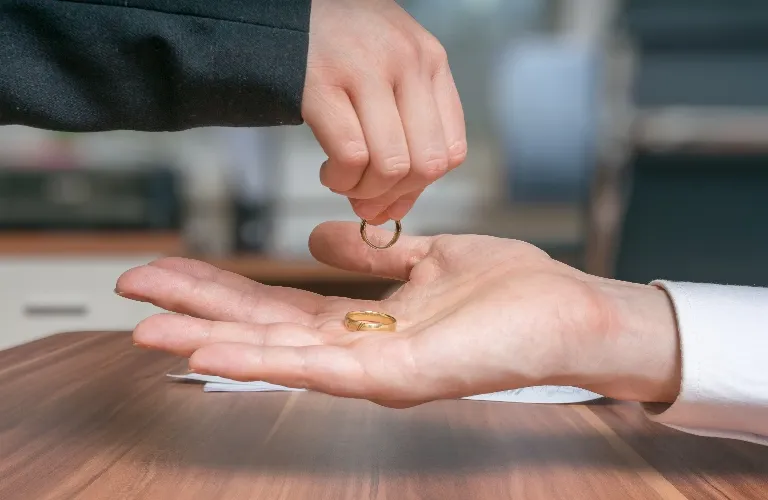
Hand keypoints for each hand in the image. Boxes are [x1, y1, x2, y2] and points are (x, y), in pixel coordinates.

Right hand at [116, 222, 680, 407]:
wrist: (567, 311)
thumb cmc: (508, 290)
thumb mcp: (427, 257)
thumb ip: (372, 253)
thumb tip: (318, 241)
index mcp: (365, 322)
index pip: (277, 306)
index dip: (221, 290)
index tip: (171, 268)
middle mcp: (359, 351)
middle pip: (263, 329)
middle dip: (197, 310)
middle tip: (134, 291)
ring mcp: (374, 370)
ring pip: (278, 354)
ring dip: (212, 339)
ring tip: (152, 326)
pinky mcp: (396, 378)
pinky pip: (321, 366)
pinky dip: (265, 360)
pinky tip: (218, 348)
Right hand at [301, 0, 465, 223]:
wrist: (283, 9)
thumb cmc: (338, 48)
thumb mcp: (388, 74)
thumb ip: (402, 137)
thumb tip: (392, 211)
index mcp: (430, 61)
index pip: (451, 151)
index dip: (421, 187)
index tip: (391, 195)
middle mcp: (407, 62)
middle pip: (425, 165)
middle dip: (392, 196)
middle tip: (363, 197)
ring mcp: (366, 70)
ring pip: (391, 165)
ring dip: (363, 191)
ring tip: (342, 181)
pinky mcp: (322, 82)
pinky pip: (350, 155)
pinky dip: (340, 179)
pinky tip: (327, 171)